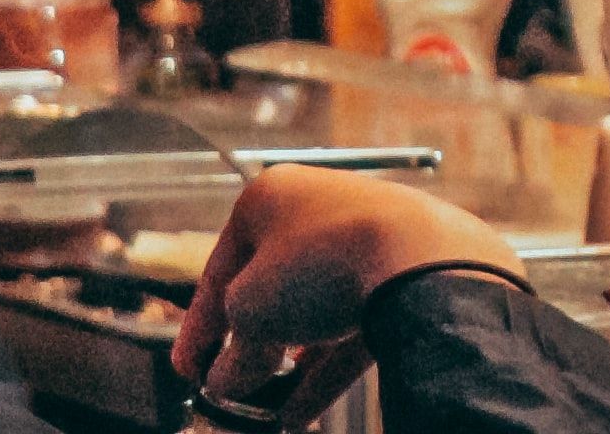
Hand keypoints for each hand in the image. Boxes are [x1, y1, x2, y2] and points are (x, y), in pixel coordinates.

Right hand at [170, 170, 522, 387]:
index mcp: (268, 198)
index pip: (220, 270)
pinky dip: (326, 367)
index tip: (188, 369)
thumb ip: (234, 352)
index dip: (198, 328)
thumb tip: (229, 381)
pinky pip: (351, 326)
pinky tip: (303, 409)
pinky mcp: (398, 274)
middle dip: (249, 345)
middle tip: (231, 387)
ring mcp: (361, 239)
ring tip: (267, 407)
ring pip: (313, 311)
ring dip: (289, 363)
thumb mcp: (251, 315)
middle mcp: (315, 209)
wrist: (421, 260)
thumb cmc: (323, 265)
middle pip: (269, 288)